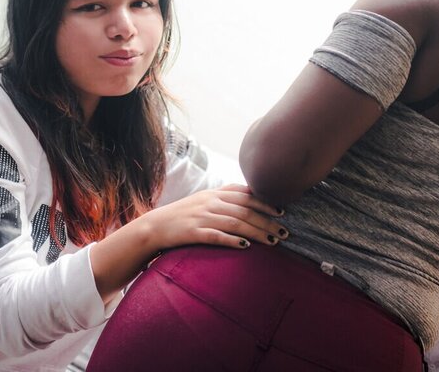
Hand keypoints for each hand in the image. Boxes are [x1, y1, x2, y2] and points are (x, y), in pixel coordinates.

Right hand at [139, 184, 287, 250]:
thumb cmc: (183, 215)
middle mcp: (210, 202)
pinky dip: (231, 240)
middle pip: (245, 210)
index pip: (245, 195)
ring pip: (235, 223)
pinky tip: (245, 246)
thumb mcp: (204, 200)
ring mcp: (201, 217)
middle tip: (284, 232)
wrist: (154, 226)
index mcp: (214, 193)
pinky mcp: (193, 232)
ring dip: (257, 232)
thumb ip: (225, 198)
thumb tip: (251, 199)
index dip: (265, 202)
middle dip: (267, 221)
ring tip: (273, 242)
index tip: (282, 211)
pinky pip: (216, 235)